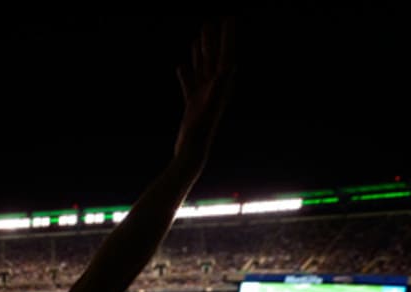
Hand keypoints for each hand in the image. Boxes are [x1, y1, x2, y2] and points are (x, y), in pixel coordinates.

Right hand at [174, 19, 235, 167]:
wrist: (192, 154)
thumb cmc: (201, 134)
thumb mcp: (211, 108)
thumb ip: (220, 87)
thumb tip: (229, 67)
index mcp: (222, 86)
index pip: (226, 55)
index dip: (227, 37)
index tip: (228, 19)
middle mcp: (215, 89)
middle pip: (215, 58)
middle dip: (214, 39)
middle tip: (212, 21)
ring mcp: (203, 96)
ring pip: (203, 68)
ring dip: (202, 52)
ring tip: (199, 36)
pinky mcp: (193, 104)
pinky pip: (190, 84)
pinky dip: (187, 73)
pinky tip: (181, 65)